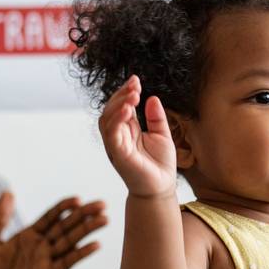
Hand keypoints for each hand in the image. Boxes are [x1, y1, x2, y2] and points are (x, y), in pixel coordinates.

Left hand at [0, 193, 106, 268]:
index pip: (50, 218)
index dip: (63, 208)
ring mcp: (45, 262)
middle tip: (102, 204)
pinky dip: (80, 253)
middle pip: (65, 227)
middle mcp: (40, 247)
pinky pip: (66, 263)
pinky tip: (94, 245)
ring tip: (104, 219)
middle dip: (83, 215)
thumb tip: (8, 192)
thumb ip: (0, 218)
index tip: (78, 198)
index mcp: (28, 237)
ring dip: (87, 230)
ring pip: (70, 242)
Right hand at [98, 75, 176, 196]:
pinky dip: (117, 120)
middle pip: (110, 110)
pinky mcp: (118, 155)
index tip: (136, 80)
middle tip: (135, 86)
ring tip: (133, 95)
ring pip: (107, 120)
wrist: (161, 187)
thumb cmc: (160, 165)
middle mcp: (118, 137)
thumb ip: (156, 117)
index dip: (125, 92)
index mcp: (127, 131)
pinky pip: (112, 135)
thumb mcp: (162, 134)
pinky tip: (128, 110)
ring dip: (118, 105)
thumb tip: (152, 98)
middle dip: (121, 95)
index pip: (120, 107)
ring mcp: (116, 146)